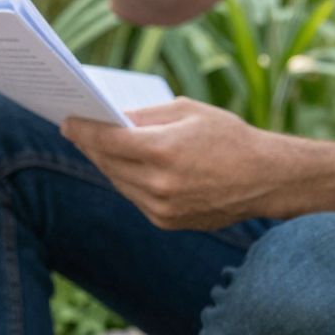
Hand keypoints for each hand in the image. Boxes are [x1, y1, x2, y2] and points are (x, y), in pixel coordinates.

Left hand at [62, 100, 282, 230]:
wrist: (267, 179)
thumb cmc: (230, 136)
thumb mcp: (188, 112)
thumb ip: (145, 116)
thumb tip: (111, 119)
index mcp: (163, 151)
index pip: (107, 140)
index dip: (83, 129)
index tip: (66, 120)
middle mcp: (159, 184)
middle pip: (107, 162)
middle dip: (89, 145)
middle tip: (75, 130)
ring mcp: (162, 208)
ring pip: (118, 182)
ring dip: (104, 163)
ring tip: (93, 146)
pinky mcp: (167, 222)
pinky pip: (135, 197)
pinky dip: (126, 180)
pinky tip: (120, 166)